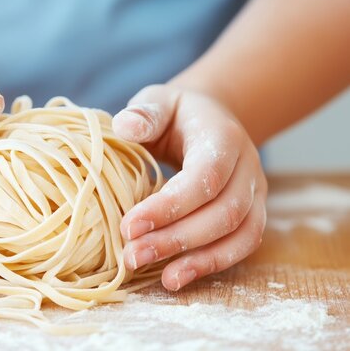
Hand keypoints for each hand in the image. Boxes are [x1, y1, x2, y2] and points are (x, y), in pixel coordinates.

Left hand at [112, 84, 266, 290]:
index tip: (130, 226)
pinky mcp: (252, 214)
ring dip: (198, 260)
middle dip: (177, 239)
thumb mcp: (158, 102)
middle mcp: (247, 167)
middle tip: (132, 255)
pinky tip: (177, 277)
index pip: (204, 177)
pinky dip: (212, 265)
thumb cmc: (176, 114)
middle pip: (222, 213)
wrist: (209, 119)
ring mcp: (255, 193)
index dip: (169, 206)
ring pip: (238, 234)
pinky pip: (241, 246)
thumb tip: (125, 127)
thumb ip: (144, 113)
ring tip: (160, 278)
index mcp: (223, 137)